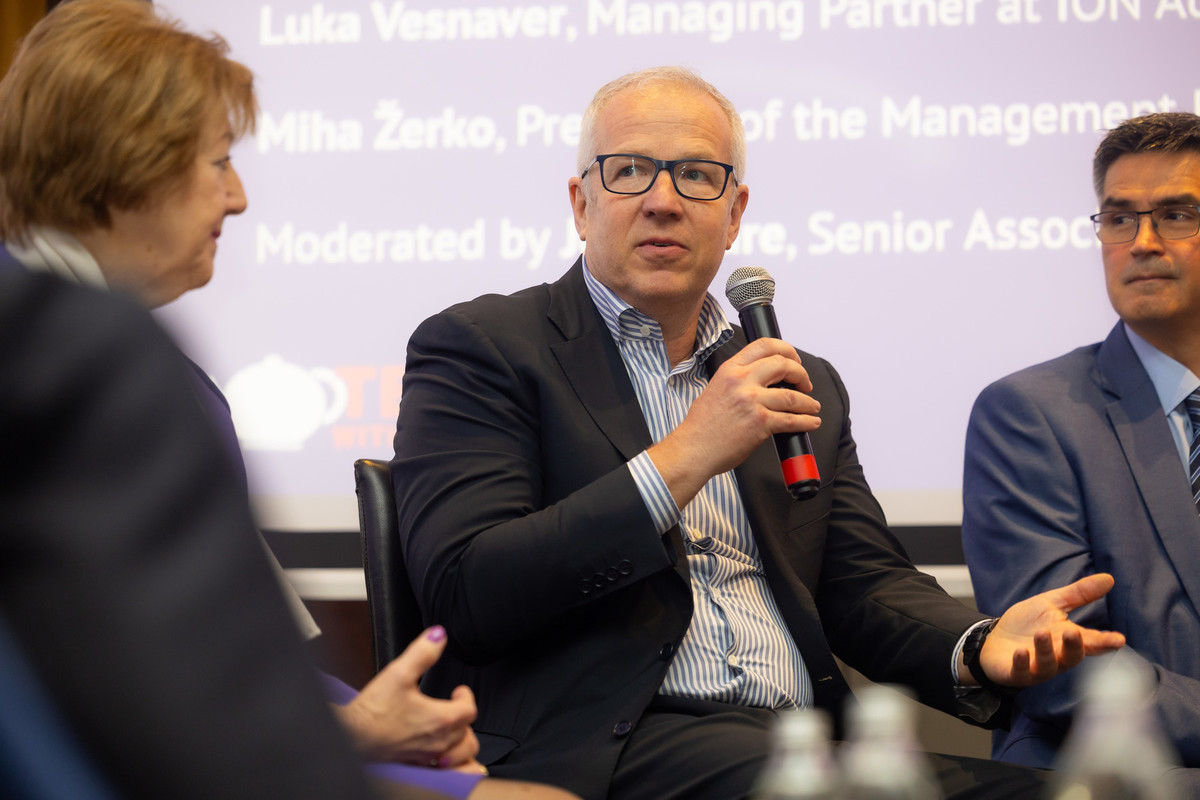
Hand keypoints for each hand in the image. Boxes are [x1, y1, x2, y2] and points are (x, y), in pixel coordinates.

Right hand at [335, 625, 481, 768]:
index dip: (466, 696)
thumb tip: (438, 636)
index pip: (469, 709)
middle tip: (454, 705)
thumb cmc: (373, 711)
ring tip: (453, 730)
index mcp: (440, 719)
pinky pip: (448, 773)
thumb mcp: (398, 673)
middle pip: (467, 730)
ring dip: (462, 740)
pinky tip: (446, 758)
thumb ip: (422, 653)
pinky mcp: (416, 766)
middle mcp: (438, 742)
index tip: (458, 691)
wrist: (351, 738)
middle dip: (463, 715)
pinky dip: (454, 766)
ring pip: (461, 754)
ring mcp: (428, 757)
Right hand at [648, 337, 820, 507]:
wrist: (693, 449)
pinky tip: (811, 422)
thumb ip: (737, 380)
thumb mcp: (715, 389)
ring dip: (808, 402)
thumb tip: (761, 381)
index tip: (794, 360)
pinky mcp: (760, 423)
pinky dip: (806, 421)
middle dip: (801, 374)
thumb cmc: (701, 426)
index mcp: (730, 370)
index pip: (764, 346)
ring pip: (792, 396)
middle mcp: (742, 381)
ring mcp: (752, 401)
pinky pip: (792, 420)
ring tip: (812, 406)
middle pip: (783, 366)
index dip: (786, 350)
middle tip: (805, 383)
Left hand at [972, 573, 1125, 687]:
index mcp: (1067, 640)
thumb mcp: (1051, 604)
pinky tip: (1020, 652)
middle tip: (1073, 631)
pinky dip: (1021, 663)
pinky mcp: (1016, 673)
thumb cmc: (1027, 624)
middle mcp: (1057, 657)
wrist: (994, 641)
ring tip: (1041, 633)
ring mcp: (1036, 667)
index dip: (1106, 642)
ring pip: (1047, 665)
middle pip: (1072, 657)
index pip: (1091, 642)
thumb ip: (1079, 594)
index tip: (1119, 640)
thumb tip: (1109, 578)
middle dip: (1074, 646)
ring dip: (1045, 650)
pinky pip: (1021, 672)